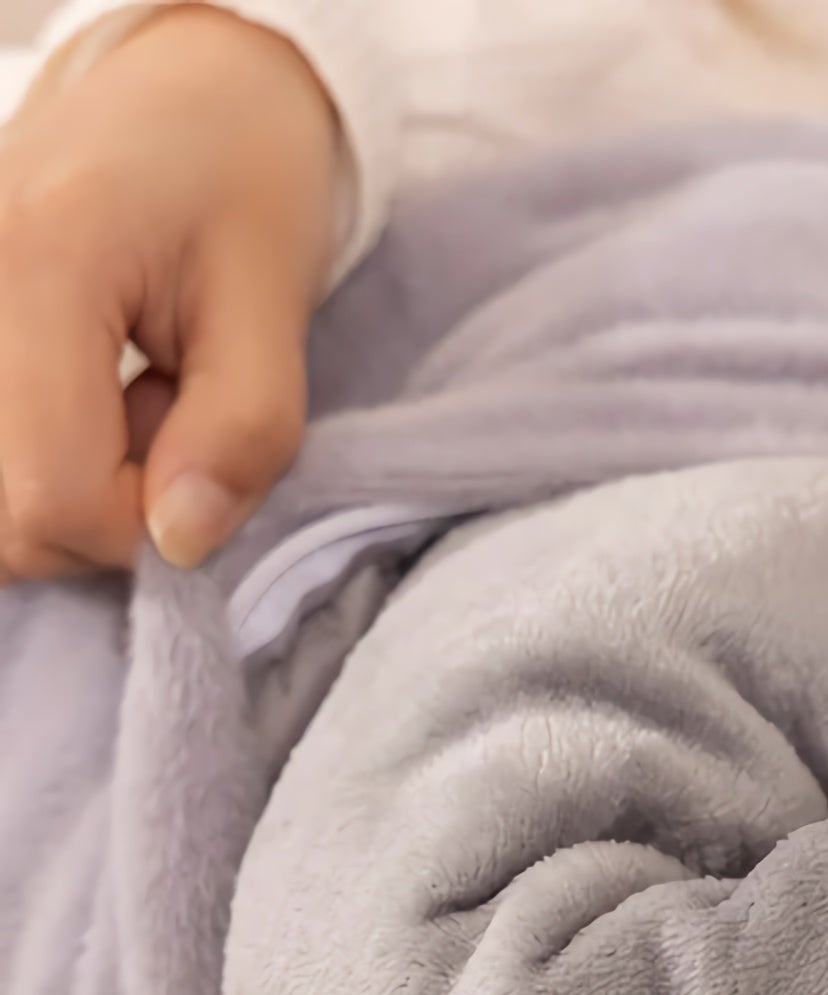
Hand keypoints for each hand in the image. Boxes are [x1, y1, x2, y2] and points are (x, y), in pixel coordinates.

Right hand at [0, 4, 339, 578]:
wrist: (192, 87)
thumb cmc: (245, 180)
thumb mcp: (274, 304)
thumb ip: (242, 433)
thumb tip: (181, 545)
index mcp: (34, 267)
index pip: (51, 499)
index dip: (144, 528)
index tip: (204, 464)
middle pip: (4, 519)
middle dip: (107, 515)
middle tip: (172, 424)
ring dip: (73, 489)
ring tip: (132, 406)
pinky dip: (41, 460)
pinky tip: (90, 403)